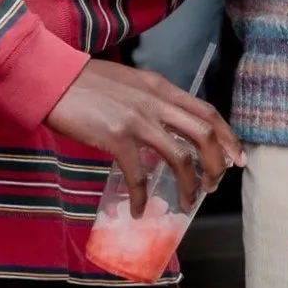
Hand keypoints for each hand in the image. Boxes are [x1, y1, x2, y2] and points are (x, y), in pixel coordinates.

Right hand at [48, 57, 243, 211]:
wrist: (51, 77)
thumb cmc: (84, 82)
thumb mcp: (129, 84)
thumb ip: (150, 102)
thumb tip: (162, 130)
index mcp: (161, 88)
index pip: (207, 112)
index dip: (227, 137)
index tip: (236, 158)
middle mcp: (155, 101)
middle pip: (204, 134)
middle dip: (217, 164)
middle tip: (215, 185)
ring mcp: (137, 119)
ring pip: (180, 157)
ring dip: (189, 185)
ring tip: (187, 202)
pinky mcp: (116, 137)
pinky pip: (138, 175)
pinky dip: (141, 197)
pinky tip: (137, 210)